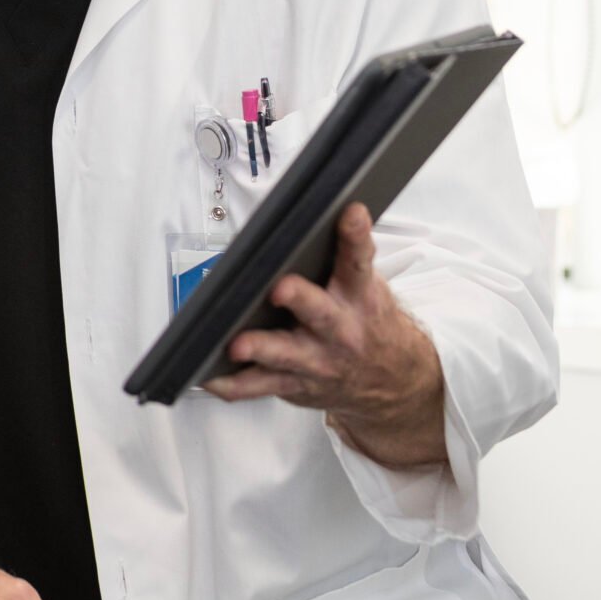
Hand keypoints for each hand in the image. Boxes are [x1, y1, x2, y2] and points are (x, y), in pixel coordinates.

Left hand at [206, 203, 447, 469]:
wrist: (391, 379)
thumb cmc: (367, 321)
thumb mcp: (366, 285)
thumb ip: (340, 256)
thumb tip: (301, 216)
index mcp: (358, 296)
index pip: (358, 260)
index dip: (355, 236)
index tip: (350, 213)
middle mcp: (340, 329)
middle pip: (319, 312)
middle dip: (299, 298)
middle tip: (280, 288)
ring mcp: (317, 360)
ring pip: (285, 354)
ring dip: (260, 349)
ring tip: (237, 344)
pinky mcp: (296, 383)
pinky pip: (259, 386)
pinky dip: (233, 383)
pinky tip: (210, 376)